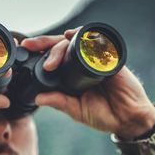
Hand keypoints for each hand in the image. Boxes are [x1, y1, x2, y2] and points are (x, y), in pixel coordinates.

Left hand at [21, 28, 154, 138]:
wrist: (128, 119)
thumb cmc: (104, 115)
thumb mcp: (76, 110)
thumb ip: (59, 102)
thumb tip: (37, 98)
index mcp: (72, 75)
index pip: (54, 58)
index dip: (40, 52)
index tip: (25, 49)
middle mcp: (81, 64)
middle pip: (60, 45)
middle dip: (44, 44)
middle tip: (33, 48)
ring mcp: (95, 59)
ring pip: (74, 41)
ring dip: (60, 45)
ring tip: (52, 61)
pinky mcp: (109, 58)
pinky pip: (96, 41)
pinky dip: (83, 36)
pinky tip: (72, 36)